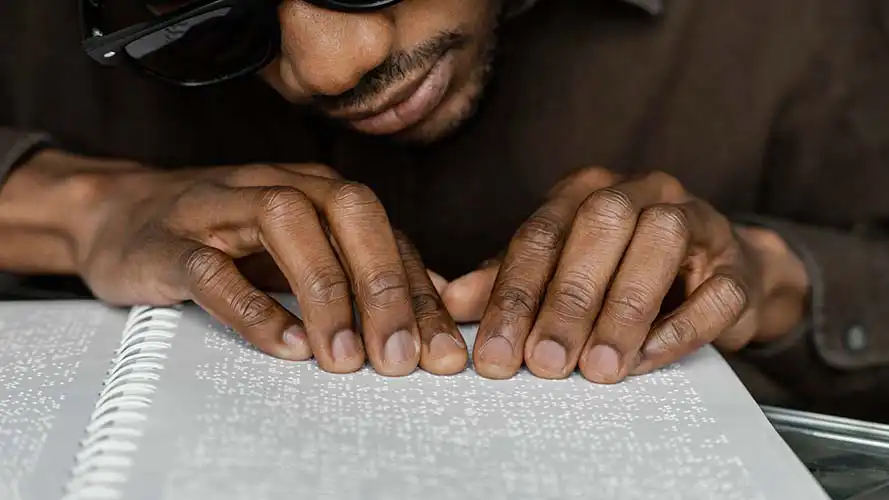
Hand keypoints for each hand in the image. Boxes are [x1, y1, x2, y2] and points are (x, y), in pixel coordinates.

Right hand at [68, 157, 466, 375]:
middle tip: (400, 356)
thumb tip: (435, 304)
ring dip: (324, 294)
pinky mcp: (170, 240)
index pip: (386, 234)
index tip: (441, 351)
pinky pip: (213, 268)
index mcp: (318, 192)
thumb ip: (360, 271)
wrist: (119, 215)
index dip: (419, 293)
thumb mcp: (300, 250)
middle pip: (350, 213)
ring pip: (287, 226)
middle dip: (384, 286)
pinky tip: (283, 346)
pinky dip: (252, 308)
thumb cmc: (223, 238)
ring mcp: (221, 208)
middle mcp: (279, 187)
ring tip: (344, 357)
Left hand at [438, 167, 808, 381]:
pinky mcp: (736, 262)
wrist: (710, 274)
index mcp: (585, 190)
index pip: (540, 234)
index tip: (494, 355)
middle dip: (568, 300)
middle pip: (599, 227)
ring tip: (596, 368)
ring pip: (660, 242)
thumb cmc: (618, 271)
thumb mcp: (556, 272)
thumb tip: (449, 301)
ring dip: (624, 310)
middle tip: (544, 364)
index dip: (513, 296)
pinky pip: (715, 290)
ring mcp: (695, 219)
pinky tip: (642, 361)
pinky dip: (677, 328)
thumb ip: (507, 282)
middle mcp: (639, 191)